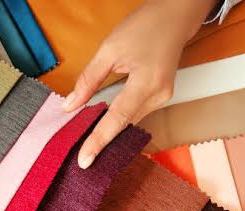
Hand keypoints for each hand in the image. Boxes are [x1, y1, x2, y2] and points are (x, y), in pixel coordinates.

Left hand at [62, 0, 217, 167]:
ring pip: (130, 120)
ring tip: (87, 140)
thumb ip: (88, 80)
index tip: (85, 160)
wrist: (175, 16)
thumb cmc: (145, 26)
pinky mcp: (162, 96)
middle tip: (78, 153)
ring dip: (110, 127)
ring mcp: (163, 97)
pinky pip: (136, 112)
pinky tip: (103, 121)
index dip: (99, 141)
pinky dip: (119, 117)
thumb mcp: (109, 49)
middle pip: (124, 124)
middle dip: (101, 138)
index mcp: (146, 82)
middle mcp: (158, 95)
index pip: (117, 119)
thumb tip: (69, 106)